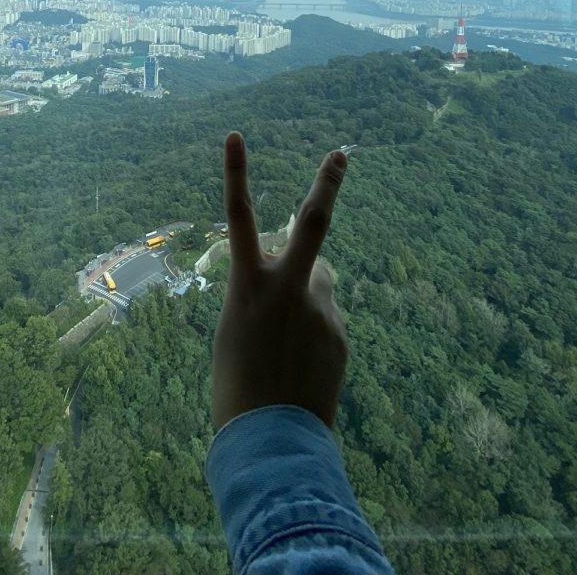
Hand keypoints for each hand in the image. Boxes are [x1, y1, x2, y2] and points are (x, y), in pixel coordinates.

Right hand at [211, 131, 348, 431]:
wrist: (270, 441)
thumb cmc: (238, 385)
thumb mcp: (237, 329)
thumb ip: (270, 292)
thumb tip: (311, 275)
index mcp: (247, 286)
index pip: (239, 218)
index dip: (235, 174)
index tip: (235, 135)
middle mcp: (287, 288)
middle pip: (311, 224)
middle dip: (327, 184)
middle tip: (342, 153)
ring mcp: (320, 310)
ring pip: (319, 282)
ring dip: (307, 295)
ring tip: (285, 342)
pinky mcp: (340, 333)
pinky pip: (326, 317)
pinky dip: (315, 330)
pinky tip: (300, 364)